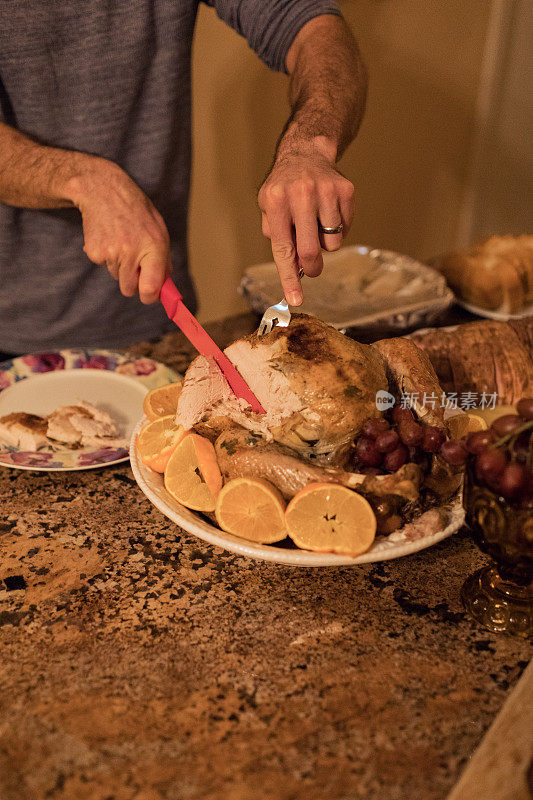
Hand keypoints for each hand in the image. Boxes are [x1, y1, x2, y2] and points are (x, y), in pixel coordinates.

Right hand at [69, 159, 170, 303]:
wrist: (103, 190)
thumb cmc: (135, 210)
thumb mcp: (158, 229)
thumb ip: (163, 258)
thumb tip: (165, 285)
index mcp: (153, 247)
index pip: (150, 288)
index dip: (150, 296)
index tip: (150, 295)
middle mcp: (132, 252)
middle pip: (130, 289)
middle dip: (133, 283)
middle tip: (134, 264)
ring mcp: (111, 253)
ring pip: (117, 276)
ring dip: (120, 265)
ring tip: (121, 240)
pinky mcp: (95, 252)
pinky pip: (104, 265)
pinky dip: (106, 256)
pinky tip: (109, 237)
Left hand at [258, 141, 354, 304]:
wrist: (307, 153)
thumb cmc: (284, 188)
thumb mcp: (268, 207)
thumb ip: (278, 237)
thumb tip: (293, 267)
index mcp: (276, 200)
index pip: (283, 248)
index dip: (289, 277)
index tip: (295, 299)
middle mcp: (301, 194)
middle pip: (310, 251)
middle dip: (311, 267)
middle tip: (311, 268)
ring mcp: (326, 191)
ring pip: (332, 243)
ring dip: (324, 243)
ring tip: (316, 225)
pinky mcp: (346, 191)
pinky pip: (345, 229)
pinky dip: (336, 228)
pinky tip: (327, 213)